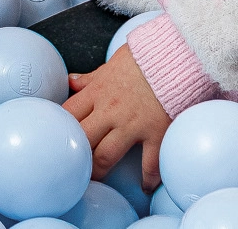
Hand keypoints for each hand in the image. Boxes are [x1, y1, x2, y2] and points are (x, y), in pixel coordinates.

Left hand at [63, 45, 170, 190]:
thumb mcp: (113, 63)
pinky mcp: (156, 132)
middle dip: (75, 155)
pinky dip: (147, 179)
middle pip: (82, 139)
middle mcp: (110, 110)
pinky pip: (149, 164)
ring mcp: (132, 123)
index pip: (68, 114)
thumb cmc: (145, 56)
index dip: (60, 128)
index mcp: (98, 91)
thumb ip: (91, 78)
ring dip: (99, 172)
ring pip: (105, 156)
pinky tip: (146, 187)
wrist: (178, 51)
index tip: (60, 139)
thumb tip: (70, 81)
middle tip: (74, 167)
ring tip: (98, 182)